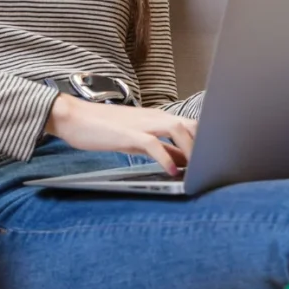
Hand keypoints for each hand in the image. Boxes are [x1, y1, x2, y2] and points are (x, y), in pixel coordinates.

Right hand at [45, 95, 195, 175]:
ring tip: (198, 168)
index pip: (191, 125)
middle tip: (210, 165)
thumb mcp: (138, 139)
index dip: (206, 140)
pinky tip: (173, 171)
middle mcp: (154, 117)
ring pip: (177, 128)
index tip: (214, 159)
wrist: (74, 117)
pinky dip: (166, 157)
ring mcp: (142, 124)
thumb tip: (184, 161)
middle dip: (204, 143)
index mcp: (157, 118)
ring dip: (191, 148)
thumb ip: (162, 148)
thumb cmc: (104, 129)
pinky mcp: (129, 134)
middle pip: (190, 124)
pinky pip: (153, 143)